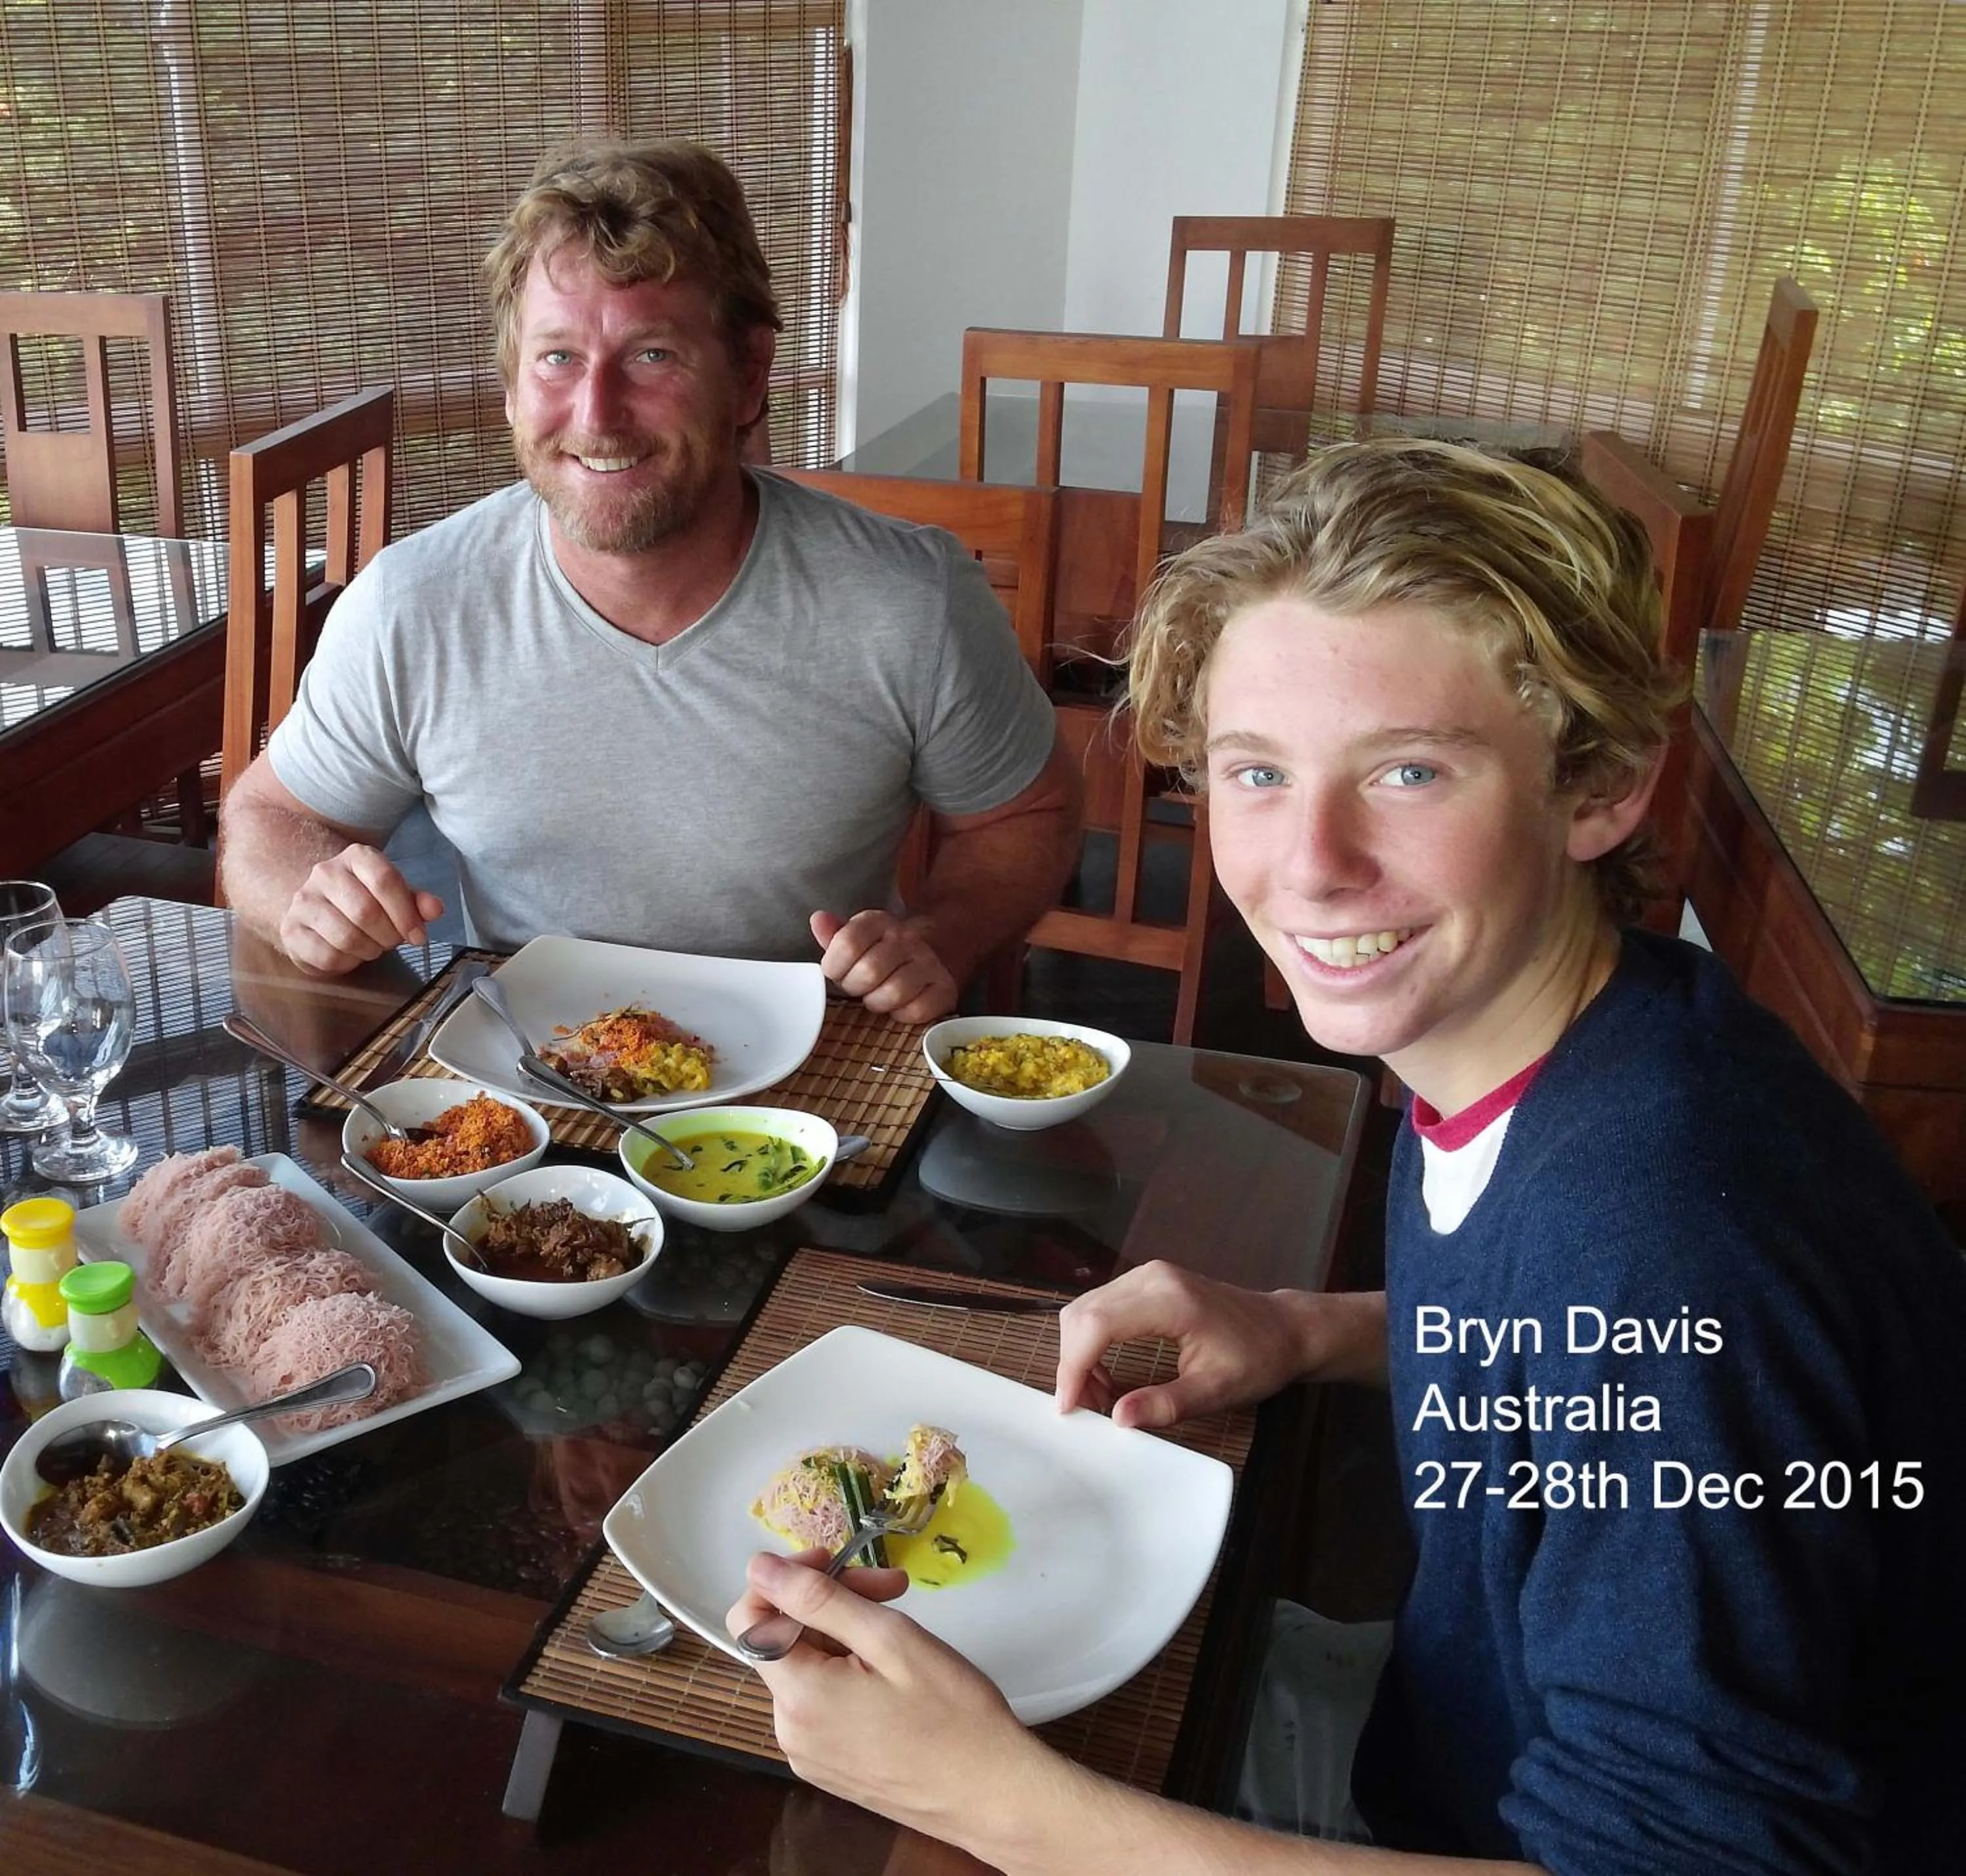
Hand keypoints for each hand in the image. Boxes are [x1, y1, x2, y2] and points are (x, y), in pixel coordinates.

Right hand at [279, 845, 443, 976]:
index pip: (385, 880)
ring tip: (372, 946)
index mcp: (356, 857)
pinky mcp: (290, 931)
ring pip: (346, 937)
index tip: (417, 936)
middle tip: (392, 942)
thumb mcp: (396, 896)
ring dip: (368, 950)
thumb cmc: (366, 901)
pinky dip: (347, 963)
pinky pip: (327, 956)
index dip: (407, 914)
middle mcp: (325, 873)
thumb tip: (435, 909)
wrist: (320, 908)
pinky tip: (350, 955)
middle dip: (388, 936)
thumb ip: (417, 901)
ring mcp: (303, 901)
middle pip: (366, 912)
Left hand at [727, 1549, 1054, 1840]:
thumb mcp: (890, 1640)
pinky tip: (896, 1671)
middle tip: (894, 1588)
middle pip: (786, 1641)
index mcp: (798, 1696)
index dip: (785, 1579)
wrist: (992, 1796)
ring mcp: (809, 1755)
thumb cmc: (952, 1713)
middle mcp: (789, 1731)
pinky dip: (849, 1673)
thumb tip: (757, 1567)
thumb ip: (818, 1600)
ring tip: (903, 1631)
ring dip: (845, 1636)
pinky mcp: (831, 1769)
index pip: (748, 1619)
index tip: (836, 1561)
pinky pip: (823, 1704)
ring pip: (808, 1670)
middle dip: (831, 1603)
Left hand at [809, 910, 957, 1023]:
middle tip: (857, 988)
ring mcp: (928, 962)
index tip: (836, 973)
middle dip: (855, 987)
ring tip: (876, 996)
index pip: (847, 944)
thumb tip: (818, 920)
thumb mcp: (855, 938)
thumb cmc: (880, 953)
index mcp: (878, 922)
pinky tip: (898, 1006)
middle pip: (869, 971)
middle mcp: (906, 938)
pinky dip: (901, 1015)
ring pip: (894, 993)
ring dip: (877, 1002)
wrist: (929, 953)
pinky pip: (916, 1011)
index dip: (834, 967)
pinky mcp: (944, 988)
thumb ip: (834, 934)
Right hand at [1055, 1261, 1325, 1428]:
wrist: (1284, 1328)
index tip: (1070, 1407)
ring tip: (1097, 1395)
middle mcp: (1151, 1277)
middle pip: (1083, 1314)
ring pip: (1086, 1309)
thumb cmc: (1258, 1359)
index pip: (1097, 1324)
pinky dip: (1092, 1340)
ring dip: (1080, 1353)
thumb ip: (1166, 1405)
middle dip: (1072, 1364)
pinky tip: (1106, 1371)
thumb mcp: (1217, 1391)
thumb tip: (1118, 1419)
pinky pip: (1102, 1306)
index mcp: (1170, 1300)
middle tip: (1084, 1408)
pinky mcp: (1147, 1281)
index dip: (1074, 1366)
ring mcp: (1148, 1274)